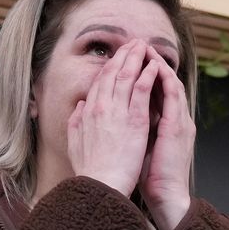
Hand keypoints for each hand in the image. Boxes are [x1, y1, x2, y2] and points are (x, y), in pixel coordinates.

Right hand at [67, 39, 159, 196]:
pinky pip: (140, 91)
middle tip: (133, 43)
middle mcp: (100, 108)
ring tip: (144, 46)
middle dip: (123, 55)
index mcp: (88, 113)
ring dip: (136, 59)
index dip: (110, 67)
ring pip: (126, 77)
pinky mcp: (134, 121)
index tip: (117, 57)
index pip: (99, 83)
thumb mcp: (75, 143)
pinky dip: (146, 76)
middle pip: (112, 74)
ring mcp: (117, 113)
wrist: (100, 186)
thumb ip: (76, 122)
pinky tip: (153, 66)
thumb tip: (80, 106)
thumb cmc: (90, 171)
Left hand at [138, 47, 195, 229]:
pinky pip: (174, 95)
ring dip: (158, 64)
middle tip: (138, 46)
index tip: (129, 62)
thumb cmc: (149, 177)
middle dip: (150, 63)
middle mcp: (175, 119)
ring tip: (145, 49)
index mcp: (164, 124)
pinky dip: (165, 78)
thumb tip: (112, 119)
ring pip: (170, 83)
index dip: (142, 75)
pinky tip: (155, 66)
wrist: (165, 196)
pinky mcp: (178, 126)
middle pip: (163, 83)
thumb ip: (129, 130)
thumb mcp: (138, 148)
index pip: (153, 93)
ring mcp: (180, 121)